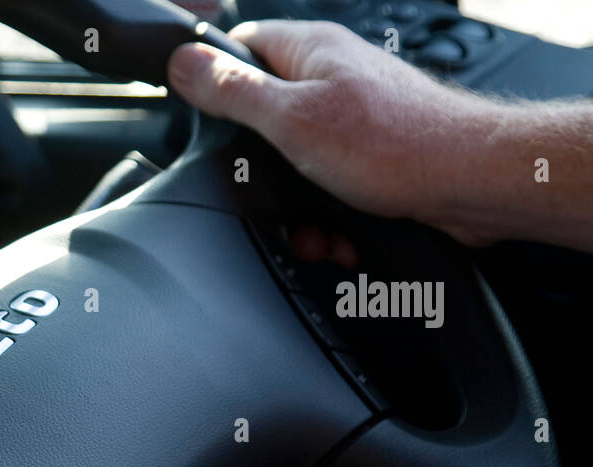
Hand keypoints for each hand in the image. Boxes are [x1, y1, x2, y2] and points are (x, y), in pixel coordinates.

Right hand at [165, 19, 499, 242]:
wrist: (470, 181)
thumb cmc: (396, 144)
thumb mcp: (289, 119)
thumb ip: (232, 91)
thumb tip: (184, 61)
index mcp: (310, 51)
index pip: (240, 46)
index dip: (214, 79)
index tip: (204, 117)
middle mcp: (334, 77)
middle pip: (263, 117)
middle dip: (260, 169)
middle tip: (269, 189)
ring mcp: (355, 116)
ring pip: (296, 164)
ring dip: (297, 206)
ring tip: (314, 225)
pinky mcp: (373, 155)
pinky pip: (330, 186)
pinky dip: (329, 217)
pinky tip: (340, 231)